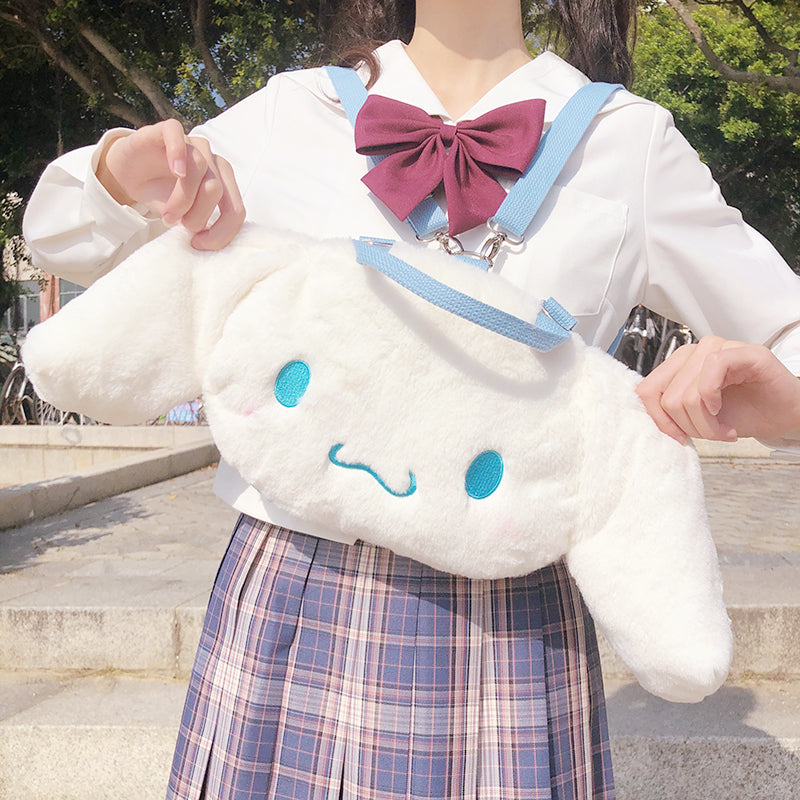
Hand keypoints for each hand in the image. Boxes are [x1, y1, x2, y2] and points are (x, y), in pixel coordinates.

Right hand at [96, 119, 244, 250]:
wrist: (129, 174)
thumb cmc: (161, 195)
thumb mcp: (184, 215)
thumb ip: (200, 222)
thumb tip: (210, 241)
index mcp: (223, 182)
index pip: (236, 209)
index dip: (222, 231)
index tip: (200, 245)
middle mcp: (211, 160)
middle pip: (215, 189)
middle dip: (198, 215)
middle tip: (178, 226)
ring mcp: (190, 143)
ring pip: (199, 167)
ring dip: (183, 198)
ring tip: (168, 215)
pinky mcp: (165, 131)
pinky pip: (176, 134)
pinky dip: (178, 153)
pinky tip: (175, 171)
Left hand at [636, 335, 799, 443]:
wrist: (785, 416)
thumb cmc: (743, 413)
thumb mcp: (697, 417)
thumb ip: (671, 412)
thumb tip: (649, 422)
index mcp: (678, 365)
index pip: (646, 390)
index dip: (658, 420)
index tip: (679, 437)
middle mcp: (696, 351)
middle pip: (666, 397)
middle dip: (689, 426)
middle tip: (713, 434)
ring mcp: (720, 347)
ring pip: (687, 392)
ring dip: (706, 424)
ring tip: (724, 430)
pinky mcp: (745, 352)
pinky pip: (713, 369)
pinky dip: (715, 401)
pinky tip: (727, 416)